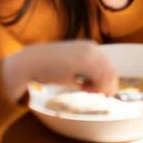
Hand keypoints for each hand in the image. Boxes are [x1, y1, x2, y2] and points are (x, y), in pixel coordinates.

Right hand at [0, 40, 116, 101]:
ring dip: (101, 87)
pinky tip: (83, 88)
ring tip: (87, 90)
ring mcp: (88, 54)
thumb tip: (99, 87)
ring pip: (107, 74)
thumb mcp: (71, 69)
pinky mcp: (83, 61)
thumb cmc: (49, 68)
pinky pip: (100, 77)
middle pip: (111, 70)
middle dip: (107, 85)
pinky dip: (96, 87)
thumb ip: (85, 74)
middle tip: (98, 94)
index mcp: (90, 47)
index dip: (108, 80)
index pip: (108, 65)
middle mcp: (92, 48)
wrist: (30, 62)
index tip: (99, 91)